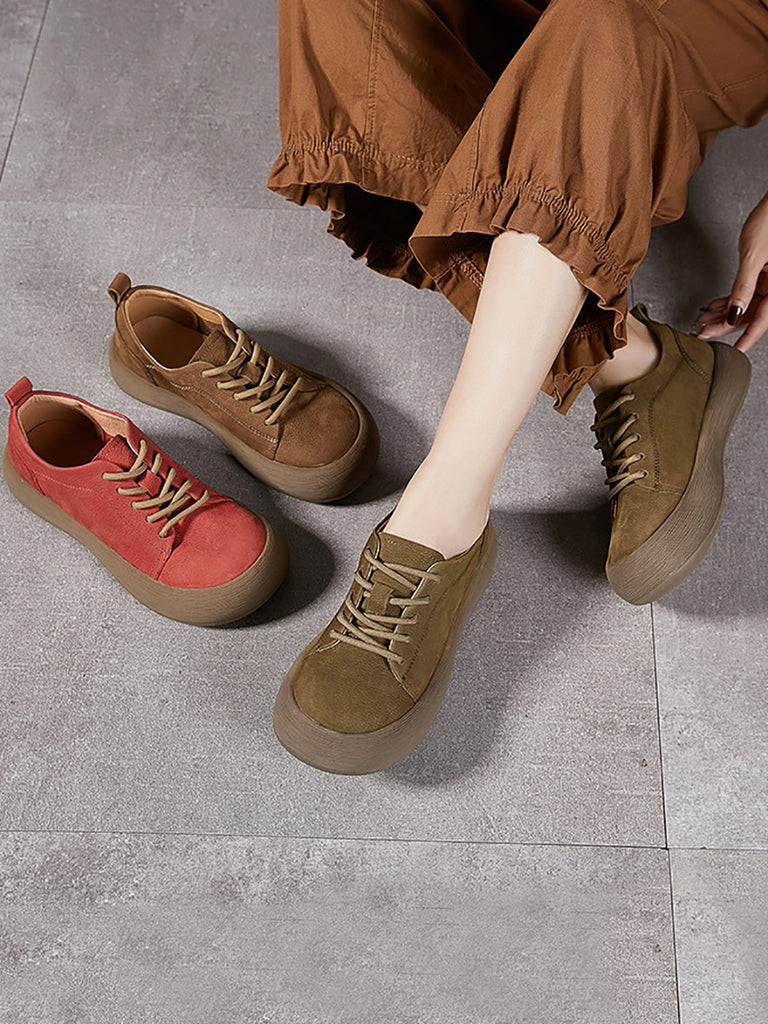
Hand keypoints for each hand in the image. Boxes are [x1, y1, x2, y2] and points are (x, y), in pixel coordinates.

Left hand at [688, 191, 767, 352]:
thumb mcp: (752, 256)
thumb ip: (743, 286)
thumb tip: (733, 314)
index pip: (762, 319)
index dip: (747, 337)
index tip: (734, 351)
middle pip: (750, 314)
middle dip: (724, 325)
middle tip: (702, 334)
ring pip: (744, 306)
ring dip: (721, 314)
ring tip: (699, 321)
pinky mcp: (762, 274)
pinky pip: (744, 293)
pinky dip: (727, 300)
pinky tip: (711, 307)